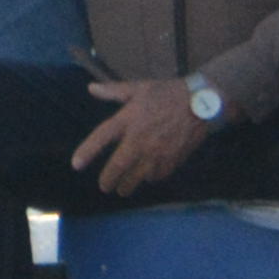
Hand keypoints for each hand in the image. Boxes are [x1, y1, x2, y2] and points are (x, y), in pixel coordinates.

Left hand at [74, 75, 208, 194]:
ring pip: (136, 177)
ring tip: (123, 190)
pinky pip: (156, 175)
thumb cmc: (168, 93)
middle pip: (118, 166)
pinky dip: (150, 178)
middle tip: (105, 187)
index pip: (101, 137)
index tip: (76, 165)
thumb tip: (90, 89)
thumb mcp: (139, 88)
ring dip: (128, 185)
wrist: (202, 103)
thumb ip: (113, 91)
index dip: (87, 152)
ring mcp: (156, 152)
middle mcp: (139, 138)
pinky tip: (148, 177)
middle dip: (109, 180)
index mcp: (128, 118)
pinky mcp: (171, 160)